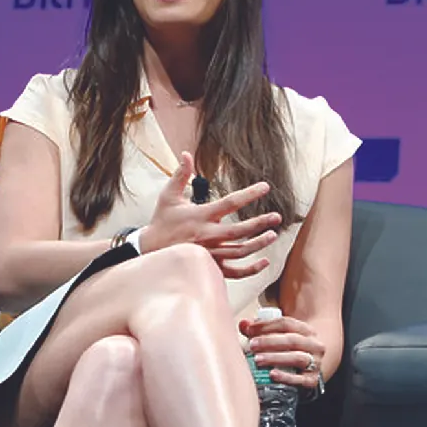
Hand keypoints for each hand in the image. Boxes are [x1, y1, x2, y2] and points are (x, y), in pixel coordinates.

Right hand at [143, 152, 282, 277]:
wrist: (149, 249)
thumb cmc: (162, 221)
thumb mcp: (168, 196)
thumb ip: (180, 175)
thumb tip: (186, 155)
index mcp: (200, 216)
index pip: (230, 203)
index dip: (249, 194)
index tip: (265, 187)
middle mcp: (207, 235)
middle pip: (239, 230)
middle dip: (260, 223)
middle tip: (276, 217)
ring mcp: (210, 253)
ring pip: (240, 251)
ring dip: (258, 244)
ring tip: (273, 235)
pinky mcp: (210, 266)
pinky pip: (234, 272)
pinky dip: (251, 269)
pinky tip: (264, 262)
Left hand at [241, 314, 326, 390]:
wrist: (310, 368)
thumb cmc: (289, 350)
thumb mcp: (279, 336)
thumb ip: (259, 330)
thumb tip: (243, 324)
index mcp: (305, 330)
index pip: (286, 323)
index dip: (267, 325)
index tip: (250, 330)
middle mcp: (313, 345)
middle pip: (292, 340)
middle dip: (269, 342)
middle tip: (252, 345)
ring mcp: (315, 363)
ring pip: (297, 358)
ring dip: (276, 358)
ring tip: (257, 360)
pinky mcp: (313, 380)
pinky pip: (301, 380)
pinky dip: (286, 377)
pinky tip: (272, 375)